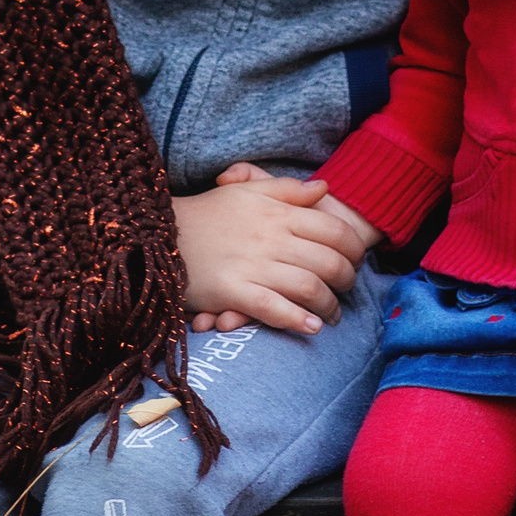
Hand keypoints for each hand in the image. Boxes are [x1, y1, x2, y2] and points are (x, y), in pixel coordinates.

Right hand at [172, 167, 367, 336]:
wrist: (159, 234)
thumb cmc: (207, 212)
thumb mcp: (247, 191)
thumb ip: (288, 189)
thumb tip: (324, 188)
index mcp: (276, 212)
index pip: (333, 230)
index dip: (353, 248)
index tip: (355, 260)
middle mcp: (270, 238)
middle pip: (328, 261)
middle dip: (346, 280)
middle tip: (347, 290)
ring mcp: (253, 265)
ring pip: (308, 287)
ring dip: (328, 305)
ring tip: (332, 315)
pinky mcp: (234, 291)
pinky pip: (274, 309)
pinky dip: (298, 320)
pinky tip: (311, 327)